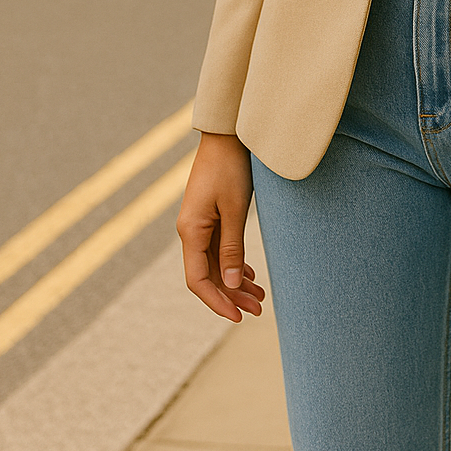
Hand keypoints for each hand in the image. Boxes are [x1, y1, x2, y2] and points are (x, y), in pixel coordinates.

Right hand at [177, 132, 264, 321]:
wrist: (227, 133)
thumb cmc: (231, 167)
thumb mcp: (234, 208)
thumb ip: (232, 247)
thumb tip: (232, 284)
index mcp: (190, 231)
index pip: (198, 280)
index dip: (217, 302)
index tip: (237, 318)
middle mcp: (190, 231)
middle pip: (209, 275)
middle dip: (232, 295)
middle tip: (258, 310)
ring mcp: (199, 223)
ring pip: (216, 263)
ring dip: (236, 281)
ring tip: (260, 298)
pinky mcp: (209, 214)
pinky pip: (218, 248)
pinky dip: (234, 263)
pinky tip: (249, 274)